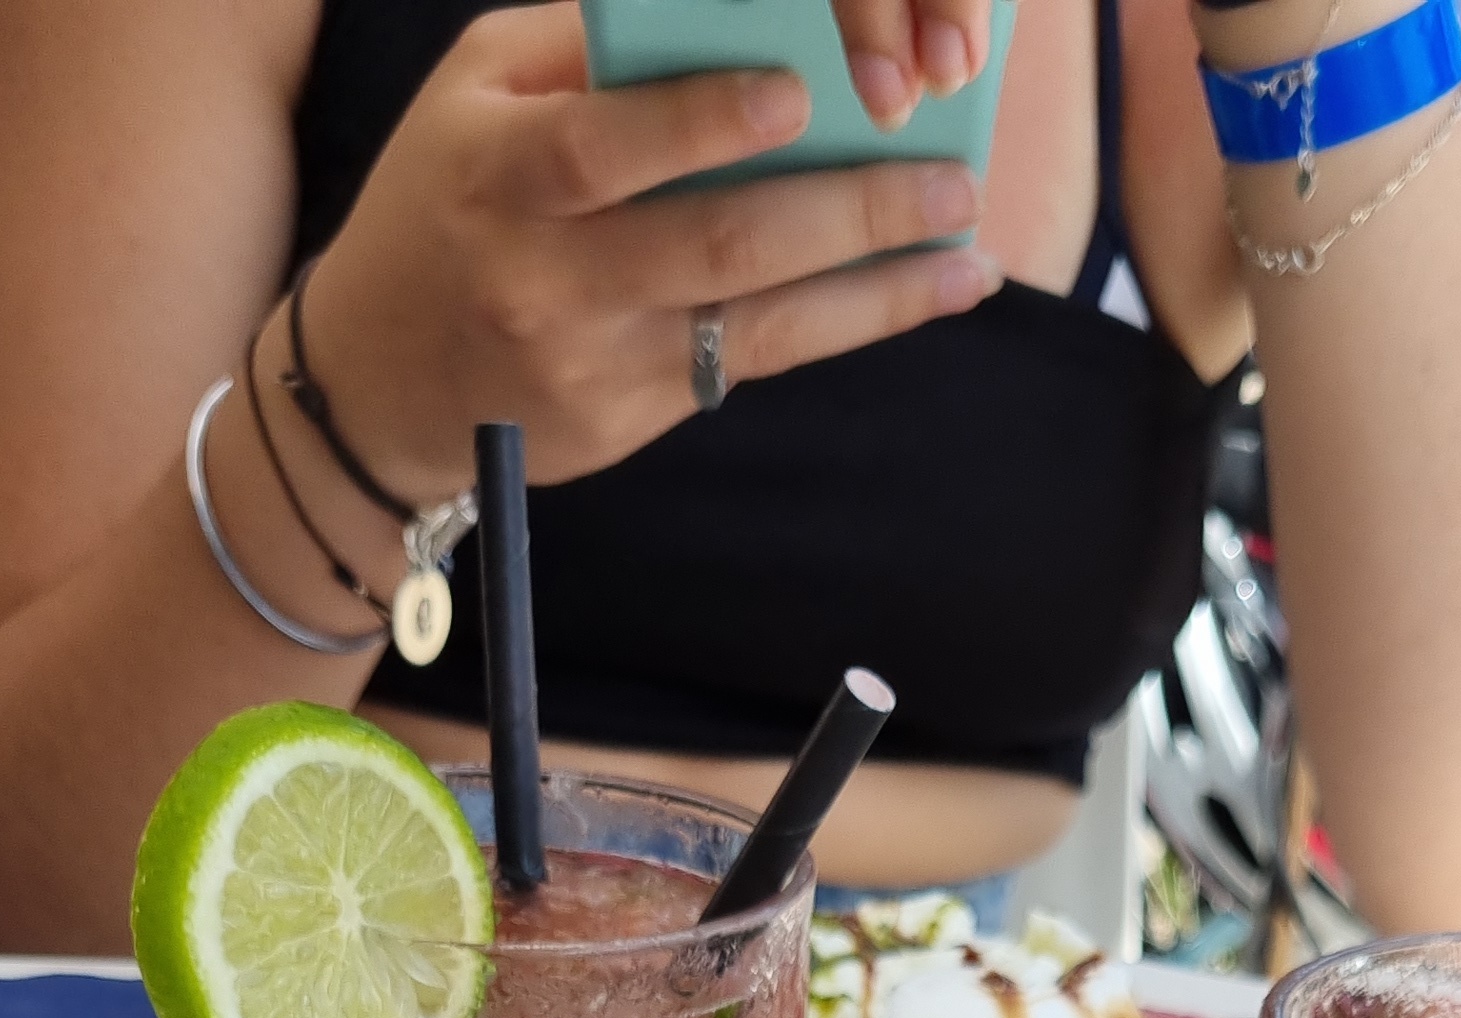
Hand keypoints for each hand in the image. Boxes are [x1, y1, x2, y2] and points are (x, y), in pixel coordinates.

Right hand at [298, 2, 1000, 508]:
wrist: (377, 382)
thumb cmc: (443, 201)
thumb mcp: (473, 95)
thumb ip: (581, 46)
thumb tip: (722, 4)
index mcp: (500, 178)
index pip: (604, 150)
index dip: (701, 122)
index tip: (798, 92)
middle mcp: (547, 279)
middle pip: (713, 243)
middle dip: (845, 209)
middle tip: (947, 178)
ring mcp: (596, 361)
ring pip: (757, 321)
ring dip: (878, 284)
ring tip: (966, 245)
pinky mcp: (634, 417)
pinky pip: (758, 361)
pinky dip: (854, 323)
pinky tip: (929, 292)